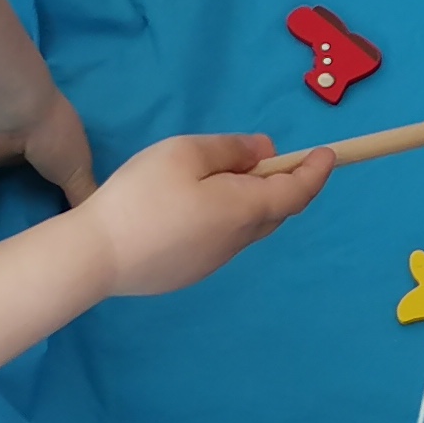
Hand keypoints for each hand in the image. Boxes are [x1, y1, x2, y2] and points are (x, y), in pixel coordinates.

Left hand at [0, 83, 97, 202]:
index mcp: (45, 149)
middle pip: (3, 160)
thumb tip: (95, 228)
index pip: (42, 164)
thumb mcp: (78, 175)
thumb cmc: (54, 142)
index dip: (41, 174)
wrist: (20, 113)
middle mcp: (12, 144)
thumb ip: (82, 198)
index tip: (38, 194)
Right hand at [69, 131, 326, 296]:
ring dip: (251, 201)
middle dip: (284, 184)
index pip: (296, 192)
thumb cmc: (142, 196)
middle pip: (275, 211)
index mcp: (244, 209)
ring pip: (247, 227)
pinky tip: (195, 206)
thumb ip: (231, 150)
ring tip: (224, 177)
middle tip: (270, 159)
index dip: (315, 171)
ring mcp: (214, 261)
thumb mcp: (185, 153)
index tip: (327, 154)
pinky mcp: (189, 272)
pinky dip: (226, 217)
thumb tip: (267, 153)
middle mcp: (238, 240)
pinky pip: (222, 239)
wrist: (96, 257)